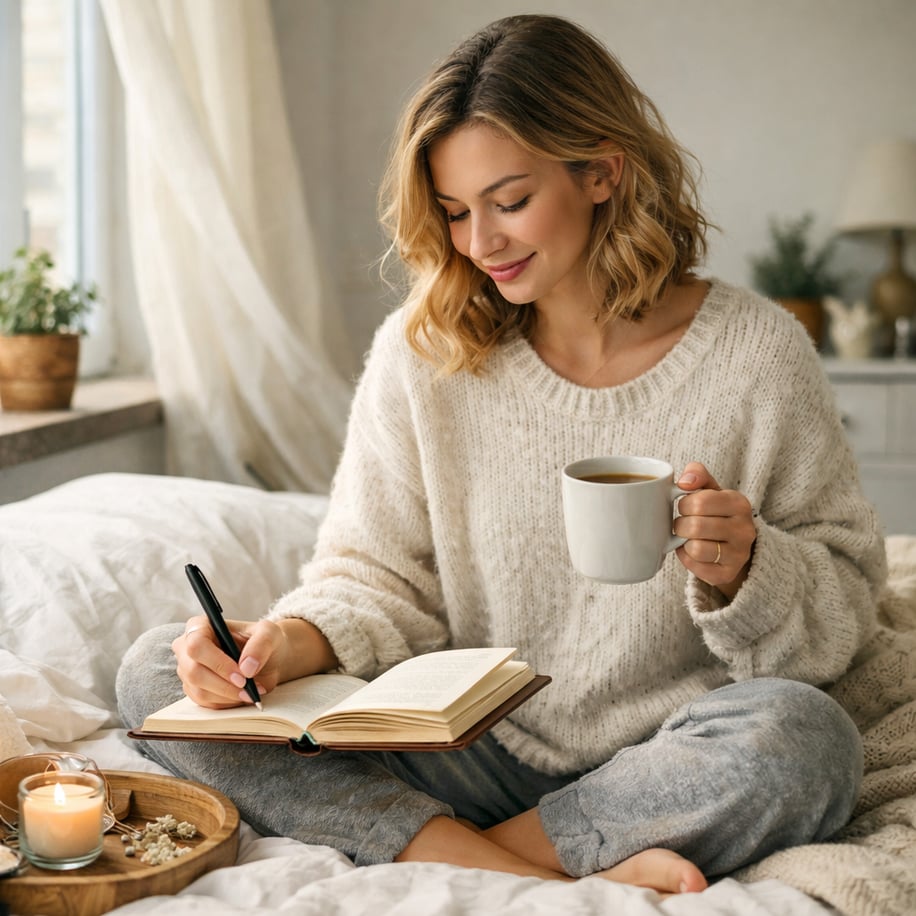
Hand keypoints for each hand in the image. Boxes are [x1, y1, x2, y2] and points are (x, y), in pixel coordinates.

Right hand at [171, 617, 336, 708]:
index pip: (195, 646)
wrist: (271, 654)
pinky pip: (204, 706)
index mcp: (199, 626)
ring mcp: (188, 672)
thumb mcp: (271, 633)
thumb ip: (261, 646)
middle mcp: (186, 648)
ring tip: (254, 694)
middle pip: (192, 673)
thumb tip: (246, 670)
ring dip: (227, 698)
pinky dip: (226, 706)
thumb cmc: (269, 638)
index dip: (217, 663)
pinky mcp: (196, 692)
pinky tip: (246, 699)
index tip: (242, 677)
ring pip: (197, 693)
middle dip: (223, 686)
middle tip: (251, 694)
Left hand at [672, 461, 756, 599]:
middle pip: (695, 526)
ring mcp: (739, 555)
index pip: (700, 501)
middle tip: (685, 523)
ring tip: (689, 537)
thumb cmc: (715, 511)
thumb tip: (685, 482)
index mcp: (740, 504)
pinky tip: (693, 552)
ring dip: (683, 542)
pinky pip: (695, 567)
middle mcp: (745, 530)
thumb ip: (697, 474)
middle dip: (681, 524)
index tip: (686, 507)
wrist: (733, 545)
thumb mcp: (709, 488)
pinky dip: (686, 558)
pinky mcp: (727, 574)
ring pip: (695, 548)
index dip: (684, 504)